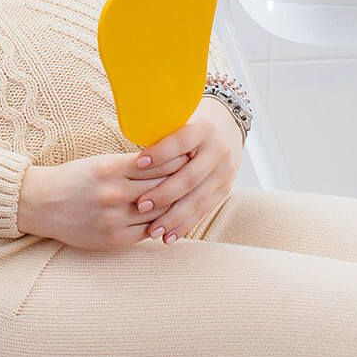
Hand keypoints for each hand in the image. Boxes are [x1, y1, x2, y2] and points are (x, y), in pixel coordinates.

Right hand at [16, 148, 192, 250]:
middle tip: (200, 173)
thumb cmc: (72, 178)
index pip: (155, 164)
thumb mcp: (99, 163)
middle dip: (182, 180)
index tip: (192, 153)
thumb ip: (128, 164)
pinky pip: (147, 231)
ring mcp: (114, 218)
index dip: (176, 160)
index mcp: (109, 169)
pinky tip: (172, 218)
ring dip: (176, 205)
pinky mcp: (114, 238)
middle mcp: (113, 193)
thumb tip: (164, 161)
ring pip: (158, 212)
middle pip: (160, 187)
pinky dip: (161, 224)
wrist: (41, 204)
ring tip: (192, 196)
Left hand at [130, 98, 243, 243]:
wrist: (227, 126)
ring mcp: (224, 172)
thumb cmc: (188, 123)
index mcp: (203, 129)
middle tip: (140, 205)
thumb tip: (128, 147)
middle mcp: (217, 151)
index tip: (138, 163)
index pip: (180, 142)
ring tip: (153, 230)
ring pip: (198, 199)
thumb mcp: (178, 120)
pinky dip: (185, 225)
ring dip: (174, 218)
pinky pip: (204, 211)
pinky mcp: (225, 189)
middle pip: (190, 177)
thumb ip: (159, 133)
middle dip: (164, 194)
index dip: (160, 153)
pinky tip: (169, 237)